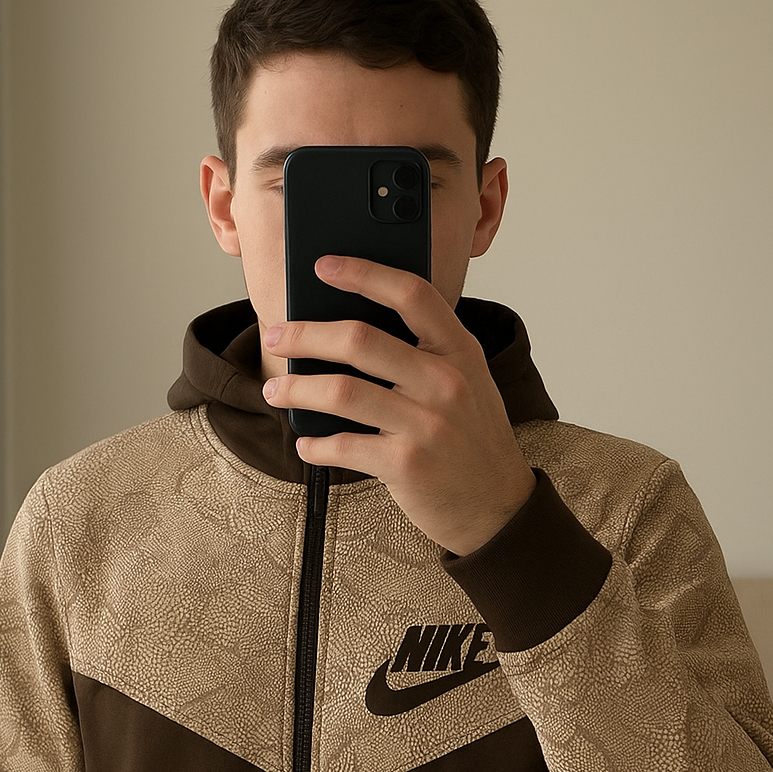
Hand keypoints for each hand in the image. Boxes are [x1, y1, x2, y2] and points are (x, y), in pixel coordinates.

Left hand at [261, 256, 535, 554]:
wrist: (497, 505)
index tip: (323, 266)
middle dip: (305, 335)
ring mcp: (426, 424)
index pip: (411, 294)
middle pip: (359, 340)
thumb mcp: (466, 381)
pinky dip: (315, 444)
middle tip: (275, 336)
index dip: (364, 273)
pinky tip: (307, 442)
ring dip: (296, 389)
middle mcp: (446, 382)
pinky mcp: (406, 465)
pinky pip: (343, 446)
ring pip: (341, 392)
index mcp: (459, 351)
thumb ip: (424, 352)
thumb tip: (346, 328)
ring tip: (275, 391)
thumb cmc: (470, 437)